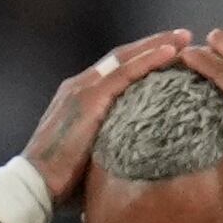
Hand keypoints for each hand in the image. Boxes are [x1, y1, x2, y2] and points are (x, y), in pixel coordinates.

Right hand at [20, 33, 192, 206]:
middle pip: (124, 57)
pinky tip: (169, 53)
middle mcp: (82, 86)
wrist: (37, 185)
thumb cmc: (66, 181)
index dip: (145, 59)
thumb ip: (118, 144)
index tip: (174, 53)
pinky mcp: (88, 99)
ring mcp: (83, 89)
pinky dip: (147, 61)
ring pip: (126, 59)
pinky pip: (123, 74)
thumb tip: (150, 157)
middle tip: (185, 36)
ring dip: (157, 46)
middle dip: (155, 44)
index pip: (119, 70)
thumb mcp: (98, 155)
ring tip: (184, 38)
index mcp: (83, 97)